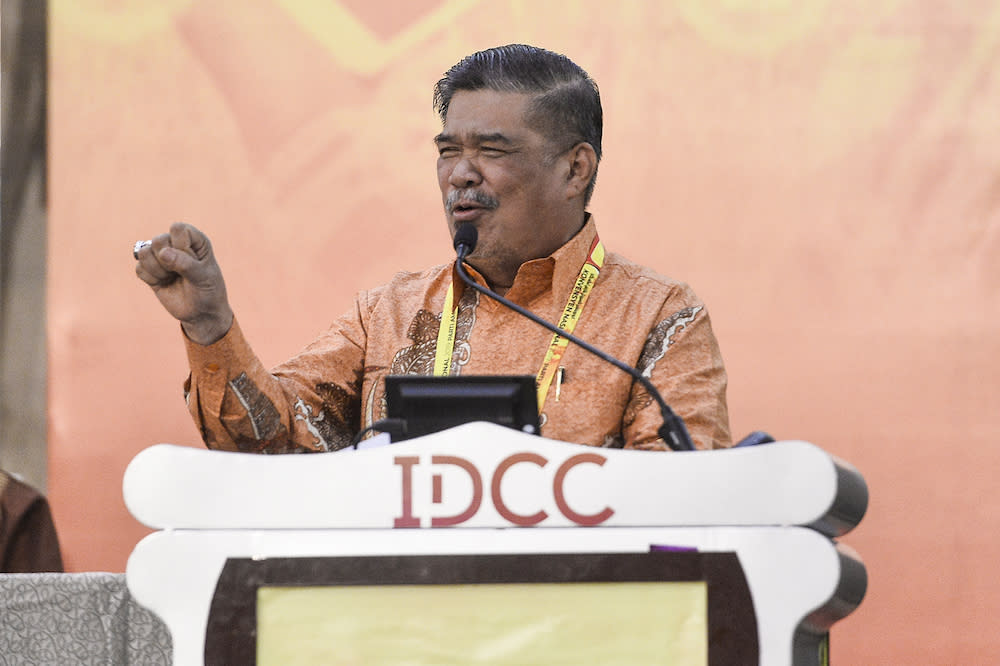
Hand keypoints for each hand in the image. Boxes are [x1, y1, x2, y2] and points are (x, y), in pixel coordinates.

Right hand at [135, 222, 233, 344]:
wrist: (202, 312)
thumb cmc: (209, 290)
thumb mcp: (203, 277)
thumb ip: (185, 263)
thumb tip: (162, 253)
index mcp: (194, 239)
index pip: (177, 229)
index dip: (181, 247)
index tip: (193, 261)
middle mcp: (176, 243)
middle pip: (158, 240)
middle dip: (167, 260)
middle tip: (180, 273)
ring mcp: (161, 256)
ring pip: (144, 252)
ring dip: (158, 270)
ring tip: (172, 277)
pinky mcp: (150, 269)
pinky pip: (139, 268)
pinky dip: (151, 278)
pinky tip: (164, 283)